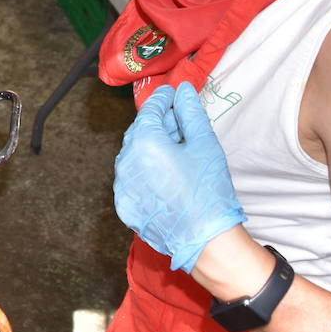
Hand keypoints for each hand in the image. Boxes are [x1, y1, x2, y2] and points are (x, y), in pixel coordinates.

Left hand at [113, 83, 245, 272]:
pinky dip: (146, 173)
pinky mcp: (124, 206)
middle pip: (139, 133)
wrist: (206, 240)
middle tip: (178, 121)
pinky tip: (166, 176)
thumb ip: (190, 113)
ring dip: (151, 149)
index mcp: (143, 143)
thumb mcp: (204, 145)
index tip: (172, 94)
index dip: (162, 99)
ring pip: (134, 157)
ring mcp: (122, 187)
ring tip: (176, 151)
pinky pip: (132, 181)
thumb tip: (183, 91)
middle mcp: (125, 163)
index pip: (148, 111)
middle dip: (158, 124)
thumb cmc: (208, 191)